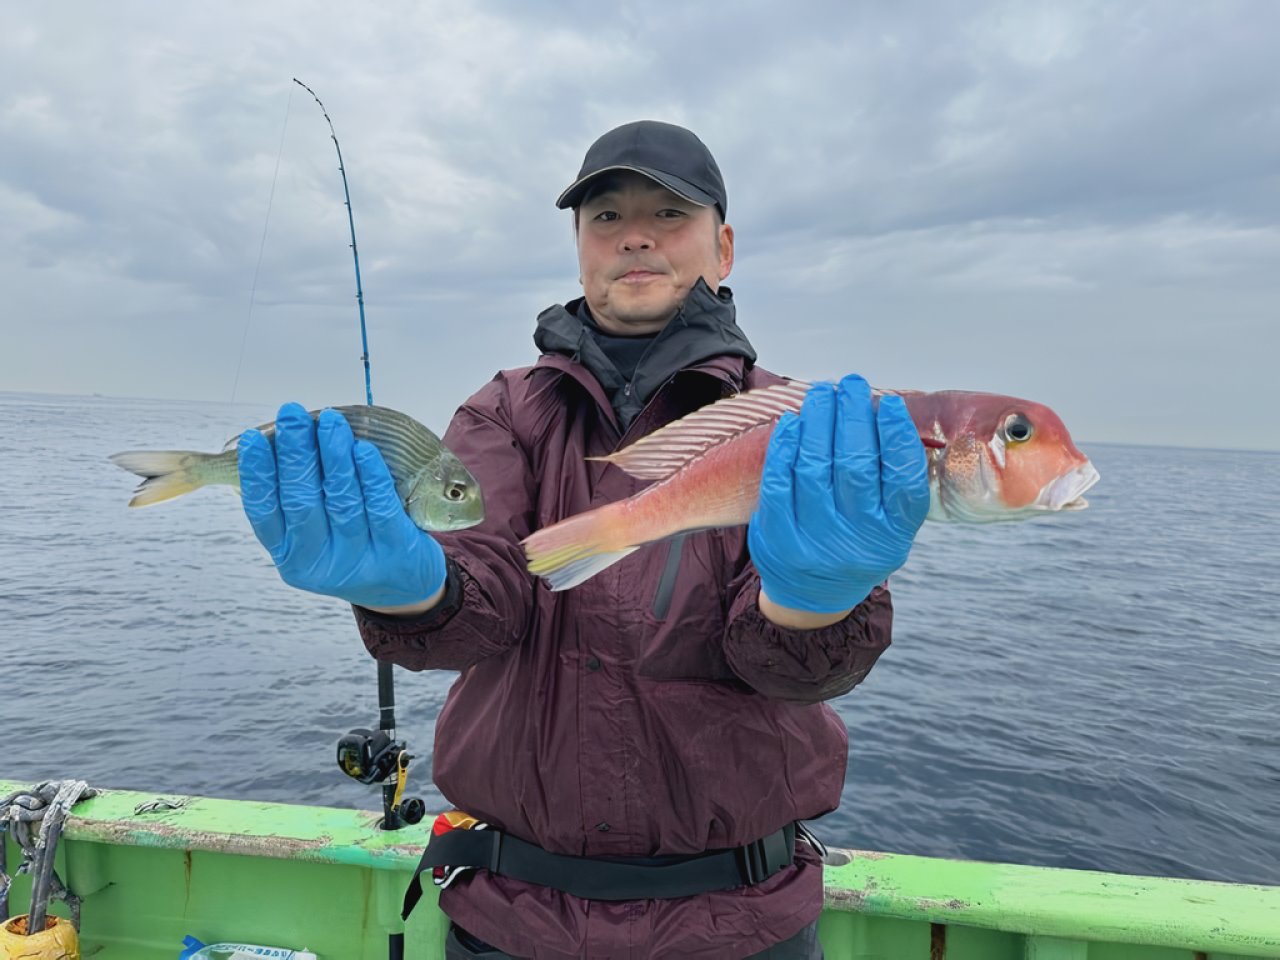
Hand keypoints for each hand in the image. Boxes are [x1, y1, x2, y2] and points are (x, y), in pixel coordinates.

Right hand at [238, 403, 447, 608]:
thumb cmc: (352, 545)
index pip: (264, 512)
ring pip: (341, 500)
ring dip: (333, 455)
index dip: (256, 474)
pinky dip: (370, 475)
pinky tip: (362, 449)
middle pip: (301, 500)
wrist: (403, 588)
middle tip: (292, 414)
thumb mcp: (315, 535)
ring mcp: (356, 560)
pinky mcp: (394, 552)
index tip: (253, 438)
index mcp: (289, 555)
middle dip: (295, 452)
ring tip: (329, 421)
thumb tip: (281, 440)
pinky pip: (380, 507)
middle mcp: (318, 562)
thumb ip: (297, 499)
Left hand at [748, 375, 929, 614]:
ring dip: (819, 420)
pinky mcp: (778, 536)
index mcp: (893, 534)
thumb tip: (883, 412)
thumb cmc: (857, 544)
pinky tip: (794, 423)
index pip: (902, 477)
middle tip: (852, 385)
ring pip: (815, 465)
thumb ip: (892, 480)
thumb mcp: (890, 524)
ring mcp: (815, 540)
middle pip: (855, 464)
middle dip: (853, 416)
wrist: (814, 596)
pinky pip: (780, 480)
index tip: (889, 404)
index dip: (897, 435)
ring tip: (823, 394)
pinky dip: (786, 446)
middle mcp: (857, 539)